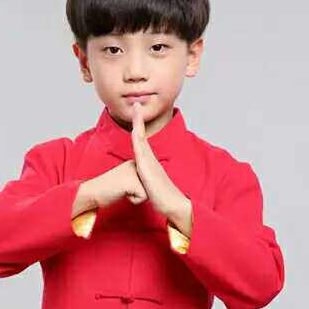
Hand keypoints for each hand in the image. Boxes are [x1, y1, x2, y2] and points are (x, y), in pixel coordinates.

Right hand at [81, 159, 147, 209]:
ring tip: (121, 190)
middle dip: (137, 192)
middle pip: (149, 186)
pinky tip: (121, 193)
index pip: (147, 181)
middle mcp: (136, 165)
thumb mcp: (125, 179)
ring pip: (148, 192)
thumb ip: (137, 179)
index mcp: (134, 163)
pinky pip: (143, 198)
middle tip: (121, 188)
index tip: (123, 185)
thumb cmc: (107, 189)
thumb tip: (150, 185)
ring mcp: (135, 172)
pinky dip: (133, 200)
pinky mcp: (133, 182)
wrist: (92, 192)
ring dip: (135, 196)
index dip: (136, 188)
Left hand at [129, 102, 188, 220]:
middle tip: (136, 105)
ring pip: (141, 138)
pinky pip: (140, 148)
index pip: (142, 142)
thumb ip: (145, 183)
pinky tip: (135, 129)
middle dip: (139, 119)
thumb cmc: (163, 199)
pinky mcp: (147, 167)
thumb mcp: (149, 189)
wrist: (173, 204)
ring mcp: (149, 161)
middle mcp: (150, 159)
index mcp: (149, 163)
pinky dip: (137, 136)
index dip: (139, 128)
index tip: (137, 116)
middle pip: (141, 134)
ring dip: (138, 122)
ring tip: (136, 108)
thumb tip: (140, 186)